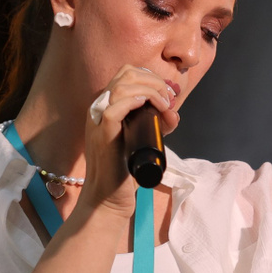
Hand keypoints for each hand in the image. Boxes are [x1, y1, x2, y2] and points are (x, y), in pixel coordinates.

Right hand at [81, 65, 176, 216]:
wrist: (108, 198)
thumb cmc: (124, 171)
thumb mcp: (143, 140)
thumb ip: (156, 125)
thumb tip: (173, 114)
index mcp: (106, 106)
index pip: (126, 74)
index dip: (150, 77)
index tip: (167, 94)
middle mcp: (99, 109)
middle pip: (125, 74)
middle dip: (154, 81)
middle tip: (169, 100)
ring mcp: (98, 121)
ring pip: (121, 87)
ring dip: (149, 90)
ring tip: (164, 106)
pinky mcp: (102, 135)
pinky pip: (113, 108)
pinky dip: (135, 101)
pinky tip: (150, 107)